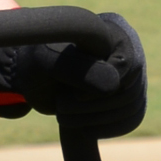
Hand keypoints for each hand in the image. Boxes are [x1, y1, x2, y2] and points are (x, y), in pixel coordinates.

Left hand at [0, 13, 145, 138]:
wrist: (29, 77)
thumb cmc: (35, 62)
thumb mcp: (47, 60)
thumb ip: (76, 67)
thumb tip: (114, 85)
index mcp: (112, 31)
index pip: (128, 64)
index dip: (106, 85)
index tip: (75, 93)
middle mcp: (126, 50)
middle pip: (131, 89)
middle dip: (96, 106)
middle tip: (63, 107)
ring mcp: (127, 76)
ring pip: (132, 107)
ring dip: (98, 119)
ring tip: (66, 117)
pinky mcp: (122, 98)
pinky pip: (130, 120)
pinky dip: (107, 128)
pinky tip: (84, 128)